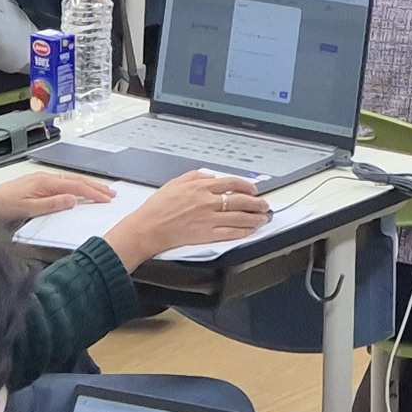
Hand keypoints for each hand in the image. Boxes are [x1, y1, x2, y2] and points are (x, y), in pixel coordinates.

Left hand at [0, 166, 116, 228]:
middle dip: (95, 187)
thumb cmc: (3, 206)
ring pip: (70, 181)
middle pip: (76, 181)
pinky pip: (61, 183)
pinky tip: (77, 192)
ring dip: (86, 186)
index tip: (107, 199)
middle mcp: (45, 178)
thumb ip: (52, 205)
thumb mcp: (29, 209)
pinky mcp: (36, 184)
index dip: (93, 193)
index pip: (76, 186)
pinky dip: (75, 187)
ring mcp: (40, 179)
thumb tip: (74, 200)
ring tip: (100, 192)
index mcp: (45, 183)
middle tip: (111, 194)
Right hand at [110, 171, 269, 265]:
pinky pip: (230, 233)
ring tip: (262, 218)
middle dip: (256, 202)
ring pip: (239, 217)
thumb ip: (194, 176)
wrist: (147, 228)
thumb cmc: (157, 208)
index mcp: (200, 187)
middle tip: (264, 204)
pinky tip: (250, 230)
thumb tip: (210, 176)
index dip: (246, 185)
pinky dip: (243, 231)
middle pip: (240, 200)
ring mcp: (208, 219)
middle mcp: (207, 202)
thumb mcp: (174, 183)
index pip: (231, 183)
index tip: (253, 189)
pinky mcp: (206, 235)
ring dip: (254, 217)